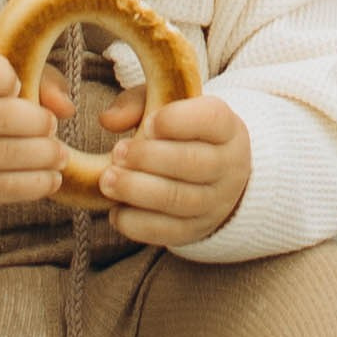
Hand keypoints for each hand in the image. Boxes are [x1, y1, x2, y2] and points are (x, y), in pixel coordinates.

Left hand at [96, 90, 250, 249]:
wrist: (214, 176)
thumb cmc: (181, 132)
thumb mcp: (165, 106)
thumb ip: (137, 104)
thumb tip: (108, 120)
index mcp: (226, 128)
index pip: (212, 119)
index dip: (177, 121)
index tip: (148, 124)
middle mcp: (229, 166)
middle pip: (193, 162)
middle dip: (149, 158)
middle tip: (117, 153)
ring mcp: (216, 202)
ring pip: (179, 200)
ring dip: (137, 190)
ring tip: (107, 180)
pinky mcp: (197, 229)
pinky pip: (169, 232)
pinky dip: (137, 223)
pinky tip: (116, 211)